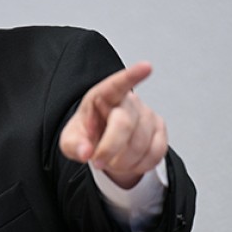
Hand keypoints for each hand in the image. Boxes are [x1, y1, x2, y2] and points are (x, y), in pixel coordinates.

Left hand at [59, 62, 167, 188]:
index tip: (147, 67)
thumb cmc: (88, 136)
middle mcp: (127, 102)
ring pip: (141, 144)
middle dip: (110, 149)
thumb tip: (85, 151)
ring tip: (112, 160)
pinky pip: (156, 152)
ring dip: (124, 161)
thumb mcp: (71, 141)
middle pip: (124, 124)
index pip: (118, 84)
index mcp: (103, 96)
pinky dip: (140, 165)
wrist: (104, 146)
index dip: (132, 75)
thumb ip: (73, 145)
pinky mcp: (160, 130)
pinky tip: (129, 162)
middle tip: (98, 162)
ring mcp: (147, 115)